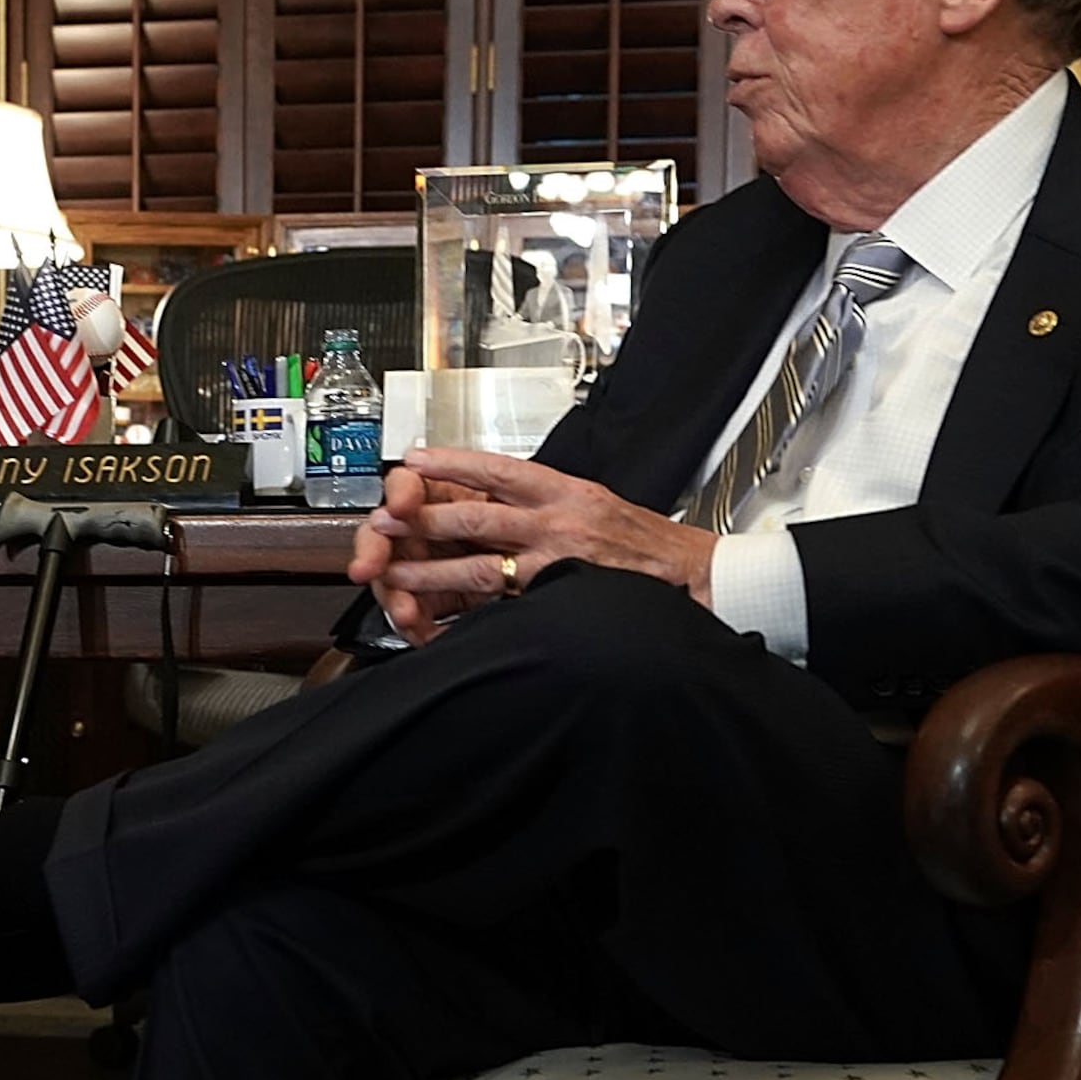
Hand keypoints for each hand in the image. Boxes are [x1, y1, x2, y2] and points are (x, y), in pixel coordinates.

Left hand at [349, 448, 716, 645]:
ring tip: (395, 573)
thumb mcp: (596, 504)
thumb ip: (547, 501)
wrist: (695, 579)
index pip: (498, 470)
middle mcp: (558, 522)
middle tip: (385, 519)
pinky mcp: (560, 601)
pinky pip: (503, 607)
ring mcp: (556, 564)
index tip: (414, 460)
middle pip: (477, 515)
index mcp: (565, 491)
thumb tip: (495, 494)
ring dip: (432, 570)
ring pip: (481, 564)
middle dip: (425, 519)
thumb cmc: (646, 546)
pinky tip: (440, 619)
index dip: (451, 464)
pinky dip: (469, 614)